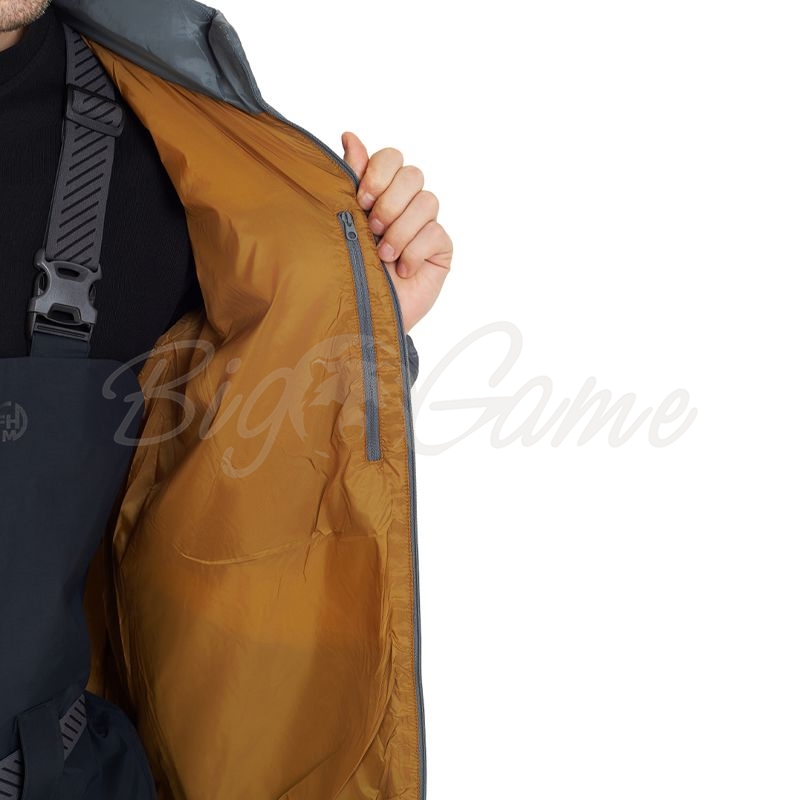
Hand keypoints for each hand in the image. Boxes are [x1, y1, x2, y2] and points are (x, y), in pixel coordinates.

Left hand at [341, 131, 451, 333]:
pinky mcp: (440, 250)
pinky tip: (400, 270)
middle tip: (372, 228)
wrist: (361, 315)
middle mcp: (404, 205)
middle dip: (389, 202)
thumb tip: (349, 135)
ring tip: (382, 256)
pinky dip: (413, 252)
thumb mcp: (343, 219)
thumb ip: (350, 178)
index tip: (361, 199)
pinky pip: (435, 233)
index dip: (379, 173)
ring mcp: (424, 227)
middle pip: (413, 175)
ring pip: (427, 202)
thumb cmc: (348, 269)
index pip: (391, 158)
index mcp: (379, 193)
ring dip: (400, 230)